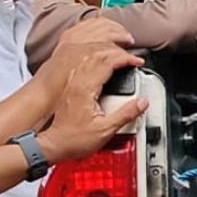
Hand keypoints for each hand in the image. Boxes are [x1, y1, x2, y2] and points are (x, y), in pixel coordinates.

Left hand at [35, 46, 148, 162]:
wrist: (54, 145)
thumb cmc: (74, 140)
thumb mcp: (106, 131)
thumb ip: (126, 114)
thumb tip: (142, 102)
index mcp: (85, 89)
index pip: (107, 62)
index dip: (125, 58)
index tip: (137, 61)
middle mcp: (76, 82)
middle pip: (97, 53)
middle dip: (118, 51)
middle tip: (132, 57)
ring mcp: (71, 82)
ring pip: (89, 55)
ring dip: (106, 51)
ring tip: (121, 56)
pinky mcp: (70, 86)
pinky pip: (83, 62)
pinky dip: (97, 57)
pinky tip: (102, 60)